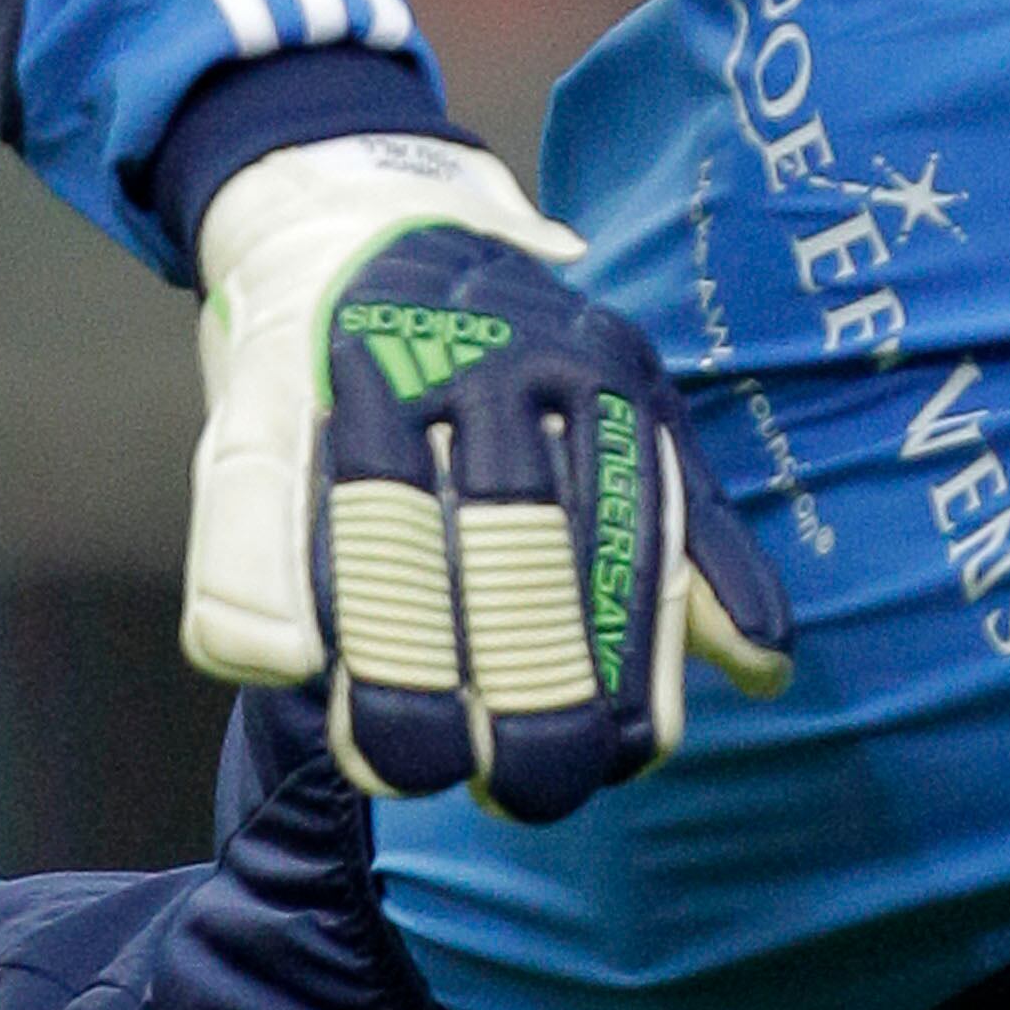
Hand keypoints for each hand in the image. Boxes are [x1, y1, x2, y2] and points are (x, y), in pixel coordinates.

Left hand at [187, 133, 791, 818]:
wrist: (371, 214)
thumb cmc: (304, 356)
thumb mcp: (247, 429)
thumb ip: (248, 544)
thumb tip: (279, 665)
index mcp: (383, 372)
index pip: (393, 546)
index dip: (399, 674)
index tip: (398, 766)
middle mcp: (496, 360)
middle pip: (524, 548)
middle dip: (529, 696)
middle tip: (519, 794)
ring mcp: (585, 364)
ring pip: (624, 529)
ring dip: (630, 666)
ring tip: (622, 761)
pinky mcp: (641, 379)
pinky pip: (694, 490)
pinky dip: (730, 581)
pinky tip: (761, 664)